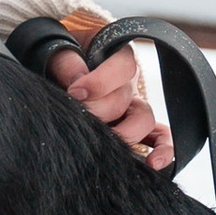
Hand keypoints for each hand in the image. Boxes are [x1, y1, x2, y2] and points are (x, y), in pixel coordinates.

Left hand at [50, 38, 172, 169]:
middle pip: (127, 97)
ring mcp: (134, 107)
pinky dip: (162, 151)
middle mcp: (128, 82)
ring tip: (106, 143)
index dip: (100, 81)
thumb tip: (77, 79)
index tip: (75, 92)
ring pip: (144, 119)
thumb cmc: (55, 62)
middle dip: (101, 110)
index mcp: (113, 56)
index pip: (122, 65)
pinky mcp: (138, 130)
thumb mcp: (55, 51)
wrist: (53, 79)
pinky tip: (153, 163)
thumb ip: (65, 61)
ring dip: (125, 133)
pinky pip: (160, 139)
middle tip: (80, 117)